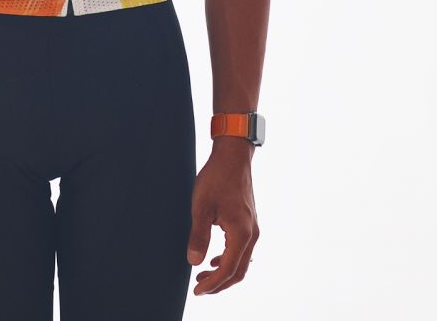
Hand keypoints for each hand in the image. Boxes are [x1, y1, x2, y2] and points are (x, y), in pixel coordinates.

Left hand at [186, 142, 258, 295]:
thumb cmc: (216, 177)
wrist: (233, 156)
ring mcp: (253, 228)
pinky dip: (229, 260)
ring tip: (204, 275)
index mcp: (241, 232)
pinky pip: (242, 250)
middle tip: (199, 288)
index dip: (212, 284)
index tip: (197, 291)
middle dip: (219, 284)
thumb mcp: (201, 206)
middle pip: (238, 271)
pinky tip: (215, 259)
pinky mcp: (250, 222)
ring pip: (242, 262)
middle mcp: (252, 234)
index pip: (228, 269)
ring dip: (224, 273)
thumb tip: (194, 261)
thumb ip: (198, 236)